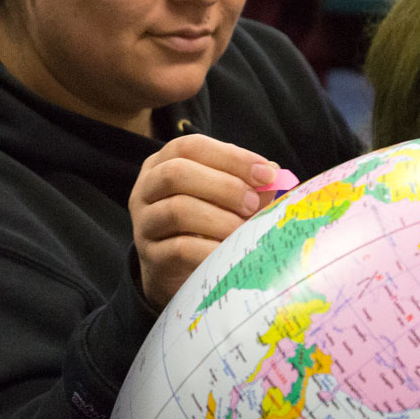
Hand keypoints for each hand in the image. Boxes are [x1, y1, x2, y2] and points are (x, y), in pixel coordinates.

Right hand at [129, 134, 277, 309]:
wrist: (175, 271)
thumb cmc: (203, 225)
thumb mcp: (222, 199)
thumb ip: (245, 183)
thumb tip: (275, 174)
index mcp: (162, 163)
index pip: (191, 147)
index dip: (231, 157)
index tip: (266, 174)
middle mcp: (146, 189)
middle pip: (177, 174)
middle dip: (223, 186)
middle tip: (252, 203)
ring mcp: (144, 224)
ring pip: (177, 211)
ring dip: (220, 219)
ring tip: (244, 231)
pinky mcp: (151, 257)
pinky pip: (180, 249)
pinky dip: (211, 249)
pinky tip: (231, 253)